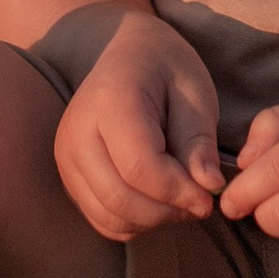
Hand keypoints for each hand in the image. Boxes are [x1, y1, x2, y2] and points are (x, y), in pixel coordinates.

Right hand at [53, 13, 228, 241]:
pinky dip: (135, 222)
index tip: (211, 195)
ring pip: (110, 217)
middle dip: (168, 211)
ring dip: (153, 220)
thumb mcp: (194, 93)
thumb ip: (199, 141)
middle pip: (120, 199)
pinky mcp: (70, 177)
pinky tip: (158, 200)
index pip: (140, 168)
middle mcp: (77, 131)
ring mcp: (67, 157)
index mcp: (109, 101)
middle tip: (201, 202)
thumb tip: (210, 187)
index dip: (180, 191)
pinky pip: (103, 220)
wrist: (127, 54)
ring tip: (181, 198)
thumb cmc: (166, 70)